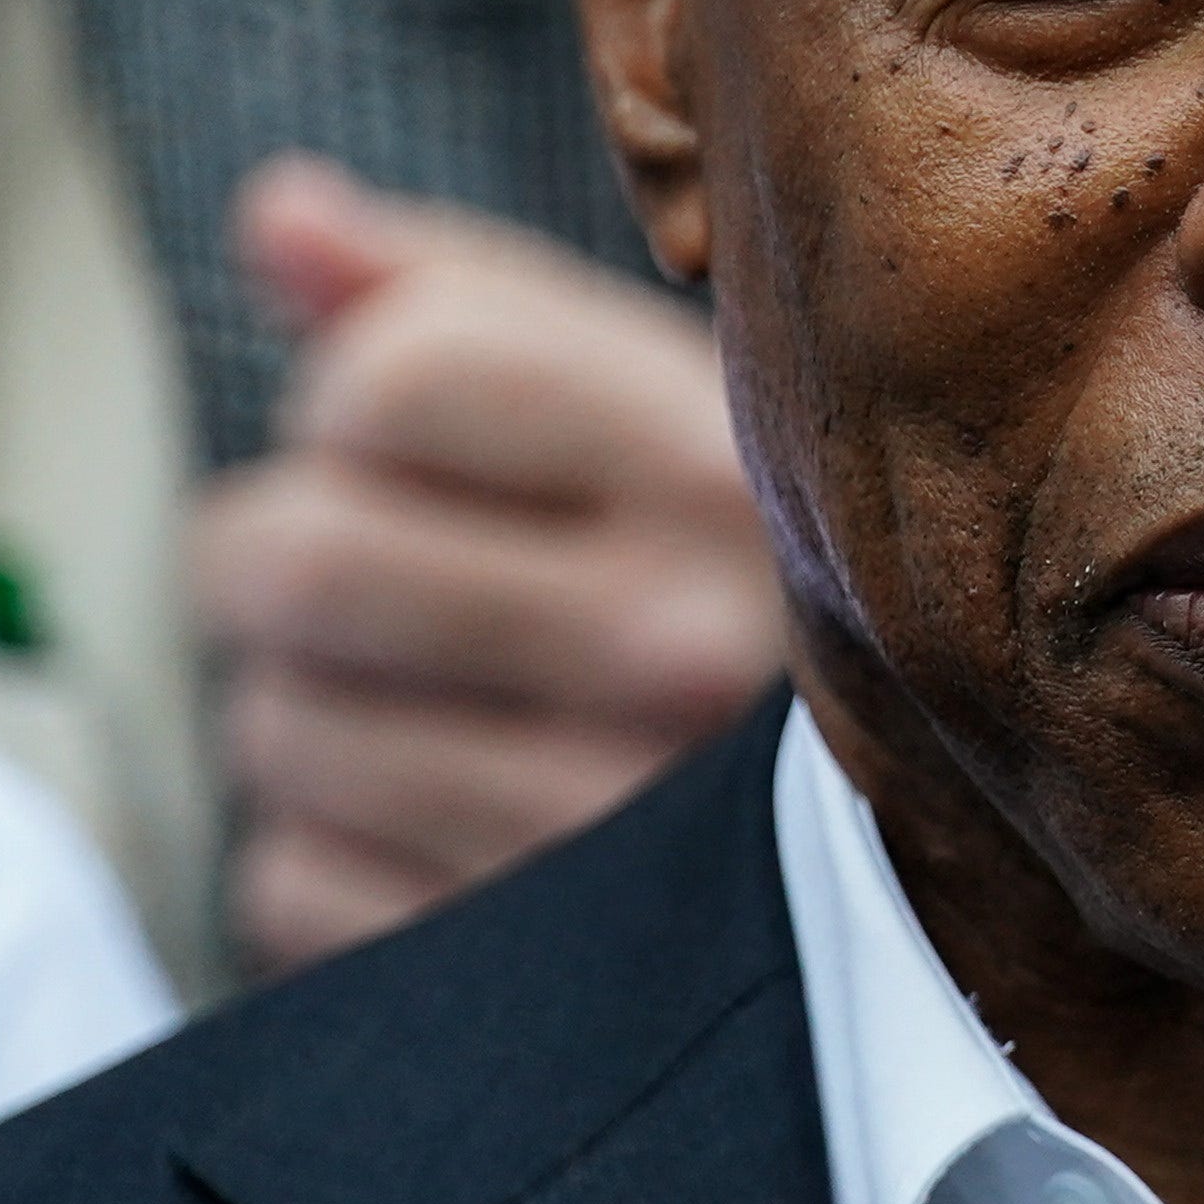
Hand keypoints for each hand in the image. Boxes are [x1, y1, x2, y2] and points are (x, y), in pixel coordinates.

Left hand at [191, 155, 787, 965]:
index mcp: (727, 475)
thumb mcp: (666, 406)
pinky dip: (334, 859)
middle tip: (376, 583)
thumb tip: (275, 215)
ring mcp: (609, 834)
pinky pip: (290, 886)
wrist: (930, 868)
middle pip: (285, 558)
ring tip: (440, 711)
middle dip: (288, 559)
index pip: (387, 380)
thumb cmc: (761, 592)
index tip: (422, 442)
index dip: (356, 398)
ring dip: (314, 714)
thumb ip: (466, 300)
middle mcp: (685, 656)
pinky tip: (448, 832)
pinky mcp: (527, 989)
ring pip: (273, 730)